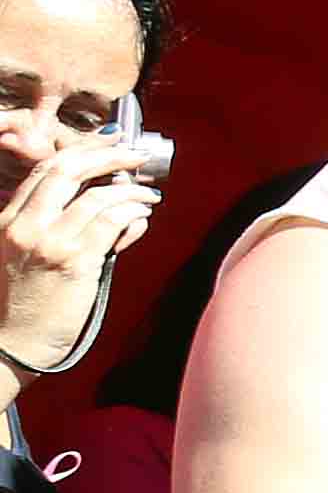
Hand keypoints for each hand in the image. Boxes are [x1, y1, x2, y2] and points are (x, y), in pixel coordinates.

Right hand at [0, 135, 161, 378]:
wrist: (7, 346)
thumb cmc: (18, 304)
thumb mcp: (23, 257)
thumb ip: (58, 229)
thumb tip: (112, 207)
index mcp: (6, 221)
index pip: (46, 171)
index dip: (83, 153)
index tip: (110, 146)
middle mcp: (24, 226)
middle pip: (69, 170)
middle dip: (107, 156)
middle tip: (134, 157)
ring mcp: (48, 243)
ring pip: (98, 198)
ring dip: (131, 192)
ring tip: (147, 197)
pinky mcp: (74, 263)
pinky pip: (113, 224)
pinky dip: (134, 215)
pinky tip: (142, 218)